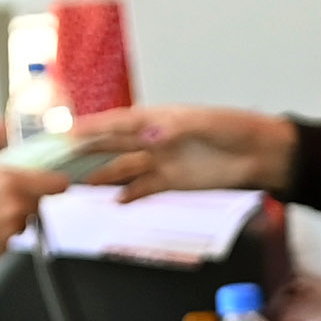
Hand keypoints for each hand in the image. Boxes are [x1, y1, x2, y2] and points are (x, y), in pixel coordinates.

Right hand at [0, 117, 58, 273]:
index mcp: (10, 182)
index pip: (58, 183)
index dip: (56, 180)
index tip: (49, 179)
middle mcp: (16, 208)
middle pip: (39, 201)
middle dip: (25, 196)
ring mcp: (11, 232)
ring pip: (23, 220)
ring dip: (10, 215)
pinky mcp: (2, 250)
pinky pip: (8, 237)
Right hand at [64, 103, 294, 199]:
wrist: (262, 154)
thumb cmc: (235, 129)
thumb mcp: (206, 124)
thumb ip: (175, 129)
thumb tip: (148, 134)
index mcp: (158, 118)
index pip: (117, 123)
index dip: (91, 128)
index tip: (66, 133)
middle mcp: (154, 139)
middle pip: (112, 146)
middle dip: (85, 151)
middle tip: (57, 160)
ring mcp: (162, 161)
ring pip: (123, 169)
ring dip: (101, 176)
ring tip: (77, 186)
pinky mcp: (172, 181)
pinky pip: (143, 188)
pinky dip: (128, 195)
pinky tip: (112, 203)